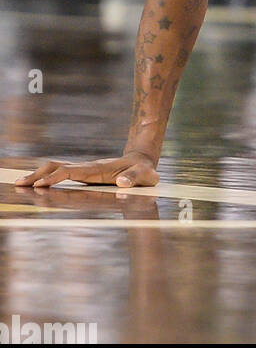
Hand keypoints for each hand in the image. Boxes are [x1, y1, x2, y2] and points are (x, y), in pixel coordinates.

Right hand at [16, 151, 159, 189]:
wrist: (142, 162)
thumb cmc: (143, 171)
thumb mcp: (145, 176)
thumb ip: (135, 178)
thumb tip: (121, 183)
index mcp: (97, 168)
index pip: (71, 171)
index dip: (55, 178)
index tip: (40, 186)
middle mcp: (87, 167)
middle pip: (56, 166)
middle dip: (37, 175)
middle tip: (19, 184)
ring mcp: (84, 170)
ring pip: (55, 168)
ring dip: (38, 175)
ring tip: (20, 185)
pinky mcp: (83, 174)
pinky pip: (60, 174)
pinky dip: (46, 178)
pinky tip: (37, 185)